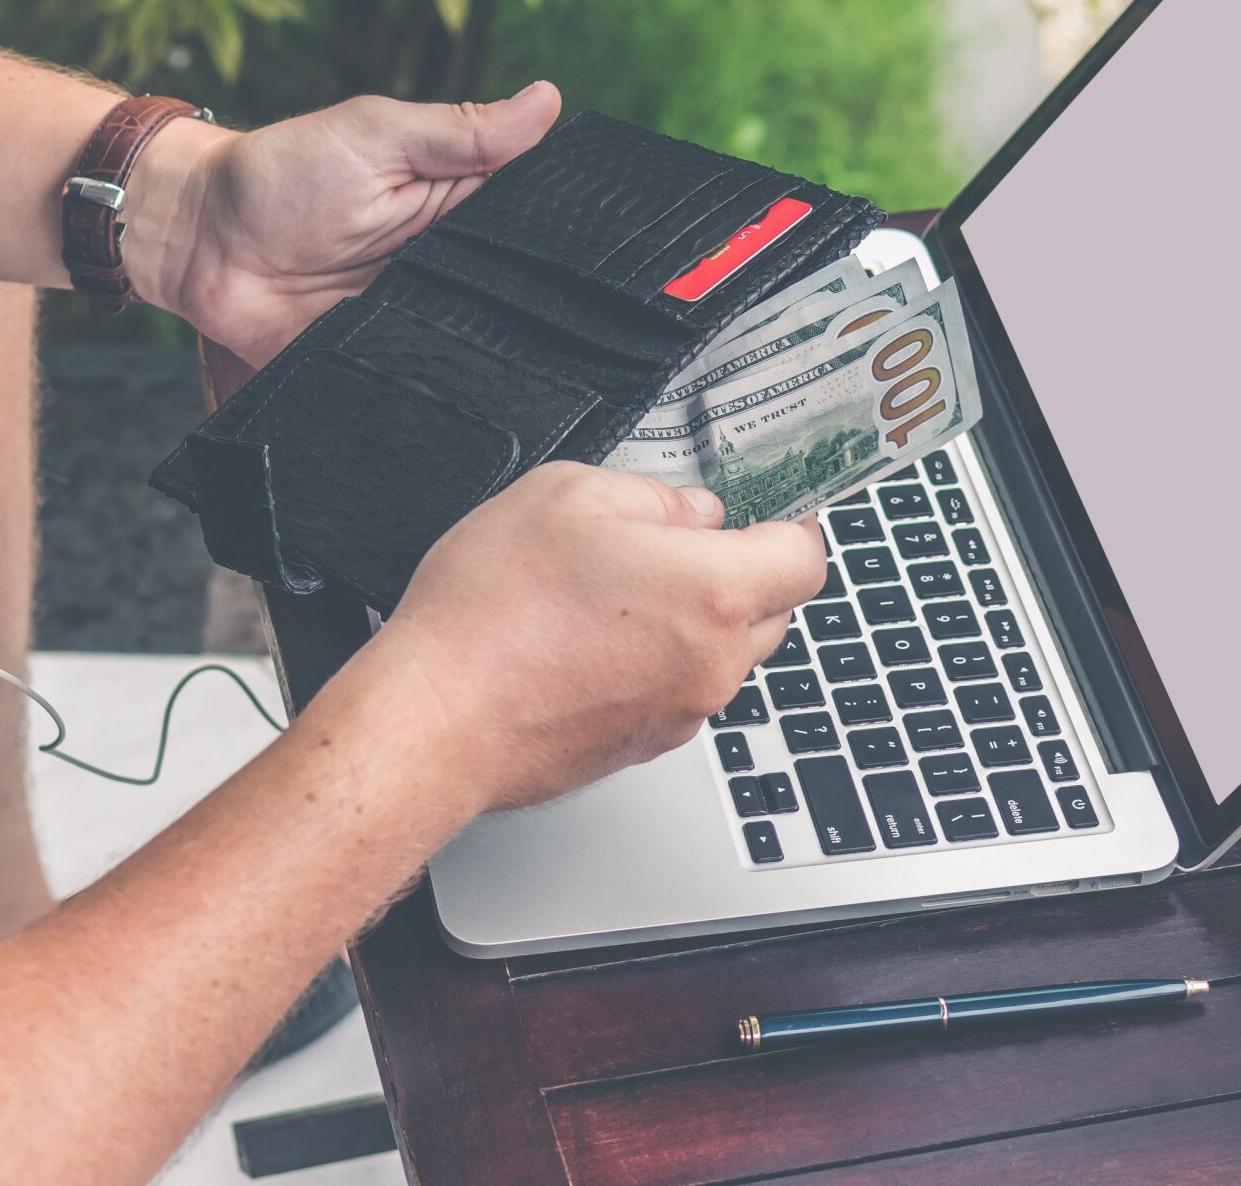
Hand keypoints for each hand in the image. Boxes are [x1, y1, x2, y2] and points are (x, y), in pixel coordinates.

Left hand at [120, 83, 562, 366]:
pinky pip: (423, 386)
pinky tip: (464, 394)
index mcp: (456, 203)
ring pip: (479, 345)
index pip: (533, 221)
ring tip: (525, 357)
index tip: (604, 242)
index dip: (565, 231)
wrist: (198, 243)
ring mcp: (415, 319)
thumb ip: (460, 132)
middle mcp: (445, 265)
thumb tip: (547, 99)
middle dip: (538, 304)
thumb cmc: (280, 172)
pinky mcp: (379, 365)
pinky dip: (439, 391)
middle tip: (568, 313)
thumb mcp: (376, 136)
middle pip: (515, 292)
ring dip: (492, 349)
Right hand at [357, 463, 828, 815]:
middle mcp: (712, 663)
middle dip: (742, 571)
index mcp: (712, 592)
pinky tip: (590, 638)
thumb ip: (651, 495)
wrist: (435, 720)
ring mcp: (680, 713)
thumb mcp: (565, 496)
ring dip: (694, 620)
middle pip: (774, 610)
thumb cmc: (490, 614)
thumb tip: (691, 513)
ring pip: (723, 654)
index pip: (805, 559)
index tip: (769, 510)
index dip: (790, 525)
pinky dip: (655, 661)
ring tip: (617, 590)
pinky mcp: (642, 746)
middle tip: (676, 542)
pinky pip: (677, 690)